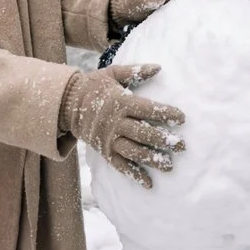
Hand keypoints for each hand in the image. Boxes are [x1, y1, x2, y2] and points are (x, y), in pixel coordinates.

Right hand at [58, 64, 184, 188]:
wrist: (67, 103)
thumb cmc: (95, 85)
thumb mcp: (113, 73)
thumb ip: (135, 71)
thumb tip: (159, 67)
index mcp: (121, 102)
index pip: (147, 109)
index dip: (165, 113)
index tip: (182, 118)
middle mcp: (116, 122)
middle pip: (143, 133)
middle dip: (164, 140)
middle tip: (182, 146)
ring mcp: (110, 139)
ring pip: (134, 151)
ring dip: (152, 159)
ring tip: (169, 165)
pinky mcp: (105, 151)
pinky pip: (120, 165)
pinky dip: (134, 174)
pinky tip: (148, 183)